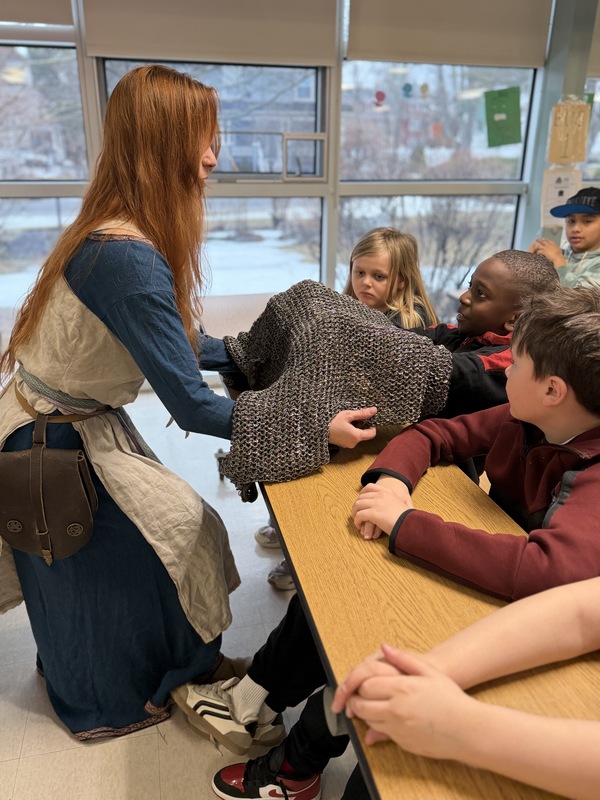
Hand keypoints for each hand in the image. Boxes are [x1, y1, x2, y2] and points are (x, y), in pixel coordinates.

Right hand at [328, 407, 376, 448]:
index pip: (372, 434)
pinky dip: (351, 433)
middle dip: (363, 427)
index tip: (368, 420)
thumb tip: (375, 410)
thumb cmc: (333, 422)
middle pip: (365, 435)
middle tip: (356, 418)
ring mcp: (348, 445)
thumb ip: (362, 414)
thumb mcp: (348, 415)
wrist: (318, 430)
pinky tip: (345, 427)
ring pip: (358, 437)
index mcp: (356, 436)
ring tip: (349, 422)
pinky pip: (352, 439)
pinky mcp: (343, 445)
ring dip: (357, 429)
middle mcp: (354, 443)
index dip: (372, 426)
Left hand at [342, 644, 476, 757]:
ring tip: (371, 705)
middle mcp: (396, 710)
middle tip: (358, 695)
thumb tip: (384, 647)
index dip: (360, 684)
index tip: (364, 682)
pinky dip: (378, 725)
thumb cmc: (451, 699)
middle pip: (361, 706)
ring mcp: (397, 729)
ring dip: (364, 713)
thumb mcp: (429, 672)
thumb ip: (403, 658)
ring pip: (368, 721)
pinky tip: (387, 717)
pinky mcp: (402, 743)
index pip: (366, 686)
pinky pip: (381, 733)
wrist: (467, 730)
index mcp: (401, 689)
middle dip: (355, 700)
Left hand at [352, 478, 412, 538]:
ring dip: (355, 512)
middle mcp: (380, 495)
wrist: (410, 523)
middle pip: (361, 496)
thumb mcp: (405, 504)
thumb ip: (401, 502)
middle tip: (356, 512)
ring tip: (356, 520)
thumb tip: (405, 507)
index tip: (360, 499)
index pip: (370, 487)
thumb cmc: (408, 516)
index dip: (362, 493)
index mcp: (387, 491)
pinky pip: (359, 515)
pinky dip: (357, 521)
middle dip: (357, 505)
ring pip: (358, 505)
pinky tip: (359, 526)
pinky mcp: (373, 513)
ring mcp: (376, 503)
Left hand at [528, 238, 565, 267]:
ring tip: (534, 247)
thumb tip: (556, 249)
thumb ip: (556, 249)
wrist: (558, 258)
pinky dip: (537, 252)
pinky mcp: (544, 251)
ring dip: (536, 246)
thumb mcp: (559, 250)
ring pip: (539, 245)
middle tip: (536, 240)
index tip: (542, 239)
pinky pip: (539, 251)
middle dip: (539, 241)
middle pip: (543, 241)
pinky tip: (536, 254)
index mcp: (553, 244)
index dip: (544, 239)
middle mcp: (549, 245)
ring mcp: (546, 248)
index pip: (548, 240)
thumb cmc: (559, 256)